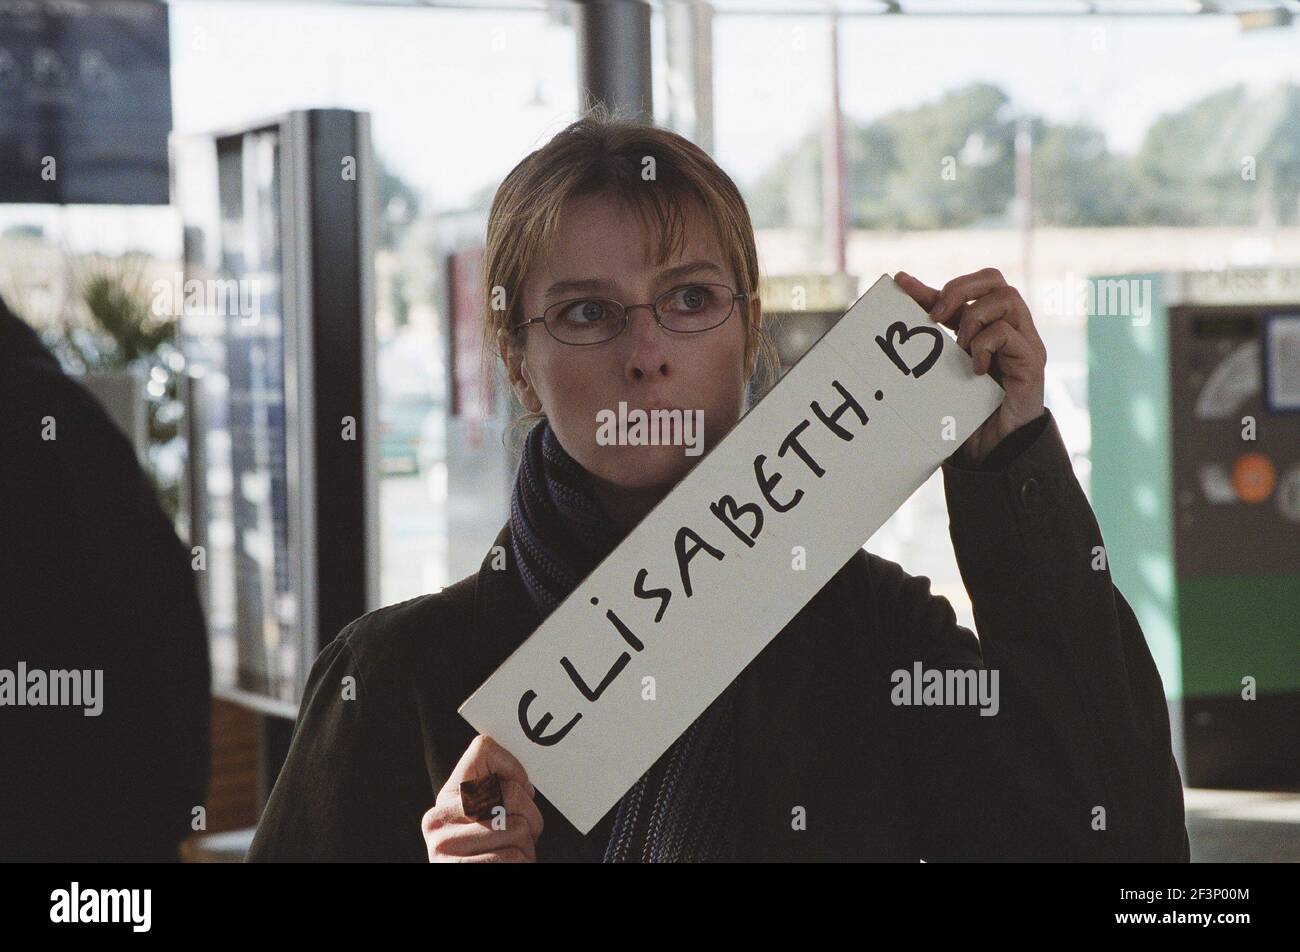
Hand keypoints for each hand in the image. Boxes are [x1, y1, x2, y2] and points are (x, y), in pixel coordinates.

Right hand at [422, 734, 543, 861]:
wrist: (478, 876)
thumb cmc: (491, 854)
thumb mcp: (487, 815)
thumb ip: (496, 790)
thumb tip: (524, 785)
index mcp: (446, 799)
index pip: (483, 749)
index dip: (513, 769)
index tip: (517, 791)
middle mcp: (438, 821)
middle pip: (512, 792)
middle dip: (530, 816)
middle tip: (522, 835)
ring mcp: (445, 850)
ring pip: (520, 828)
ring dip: (527, 848)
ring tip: (511, 857)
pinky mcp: (459, 871)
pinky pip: (514, 858)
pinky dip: (522, 864)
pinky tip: (509, 868)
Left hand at [894, 268, 1045, 464]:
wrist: (994, 450)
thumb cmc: (968, 410)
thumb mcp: (944, 371)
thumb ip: (931, 344)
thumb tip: (902, 320)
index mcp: (987, 326)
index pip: (967, 288)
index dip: (934, 284)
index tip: (901, 283)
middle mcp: (1010, 327)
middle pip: (994, 278)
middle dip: (959, 289)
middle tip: (936, 316)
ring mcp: (1024, 342)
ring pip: (1006, 298)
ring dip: (974, 318)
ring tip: (960, 347)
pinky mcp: (1031, 361)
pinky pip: (1008, 333)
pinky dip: (985, 345)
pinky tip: (976, 369)